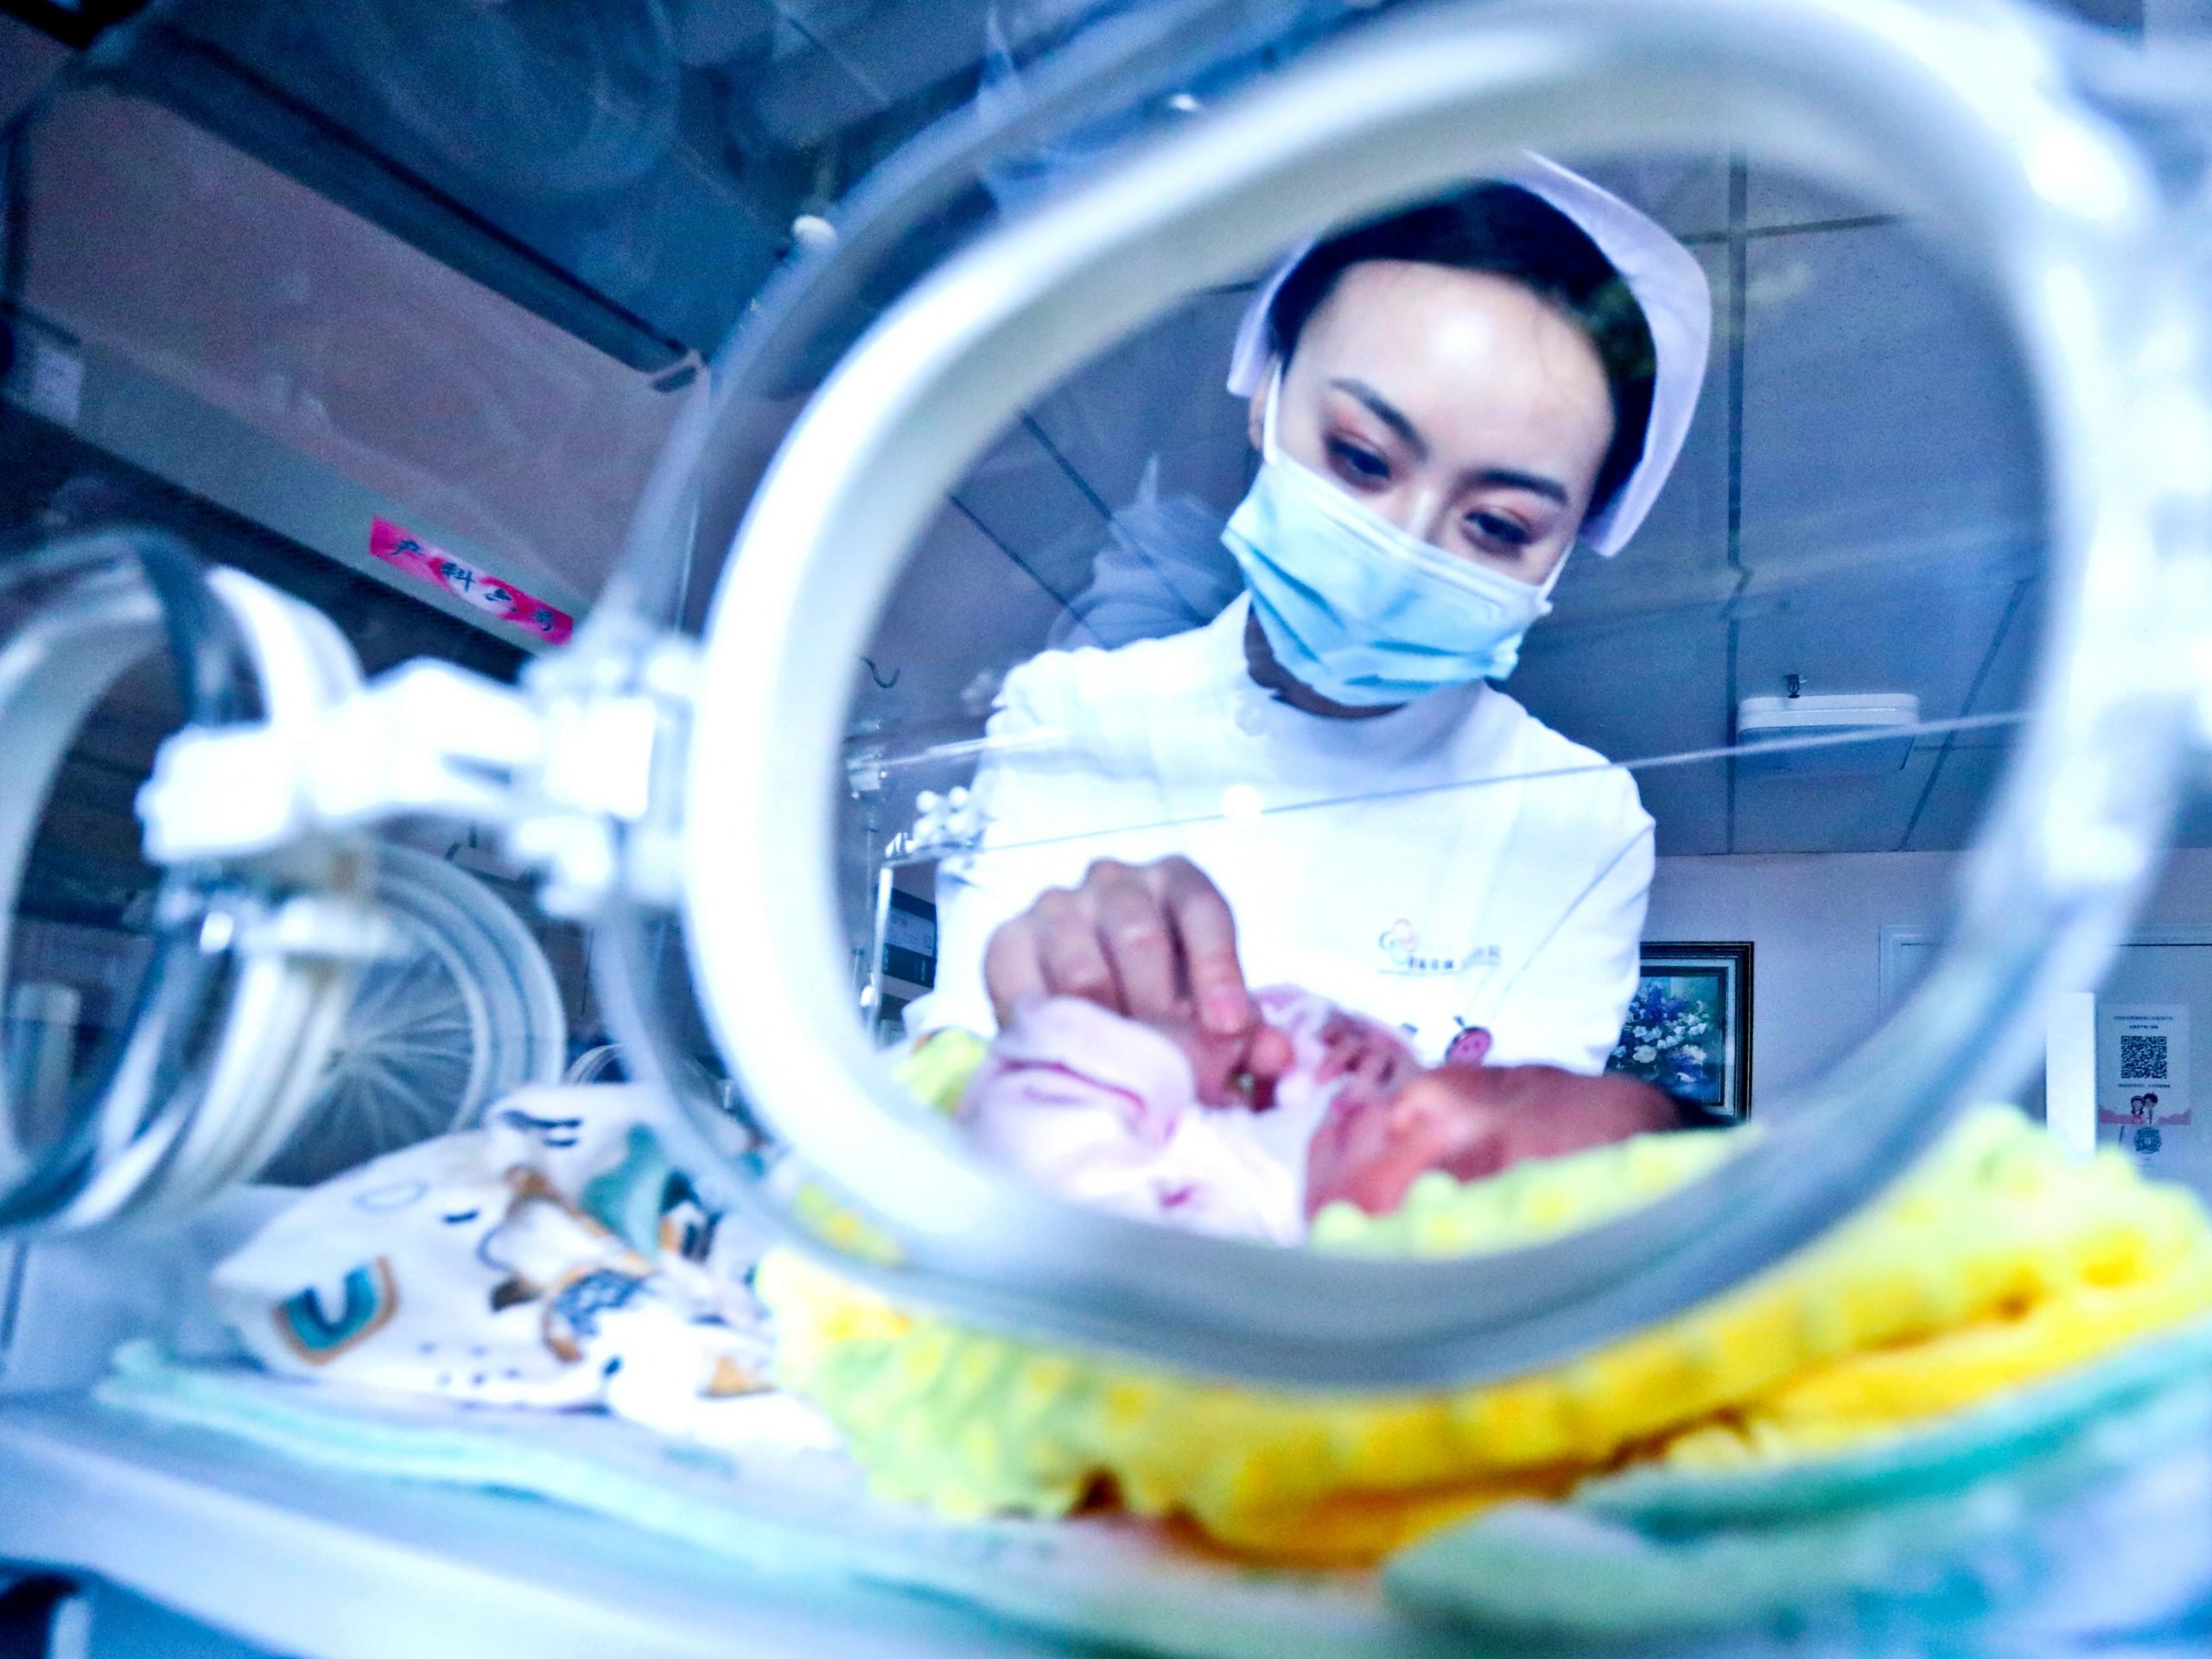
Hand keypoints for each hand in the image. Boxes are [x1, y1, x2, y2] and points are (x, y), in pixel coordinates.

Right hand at [983, 856, 1292, 1089]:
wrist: (1089, 1010)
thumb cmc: (1166, 1000)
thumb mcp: (1210, 1009)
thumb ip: (1246, 1032)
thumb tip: (1274, 1054)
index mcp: (1175, 881)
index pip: (1201, 910)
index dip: (1218, 969)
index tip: (1227, 1028)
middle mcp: (1114, 880)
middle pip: (1140, 937)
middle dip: (1161, 1011)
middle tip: (1173, 1067)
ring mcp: (1056, 906)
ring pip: (1081, 968)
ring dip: (1107, 1029)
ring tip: (1125, 1074)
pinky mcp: (1008, 940)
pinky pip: (1023, 985)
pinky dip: (1048, 1029)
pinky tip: (1068, 1059)